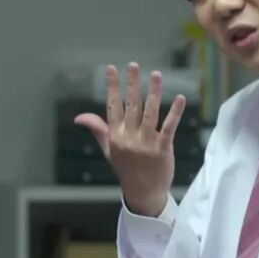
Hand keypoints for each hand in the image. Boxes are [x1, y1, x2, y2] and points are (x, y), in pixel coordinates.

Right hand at [73, 63, 186, 216]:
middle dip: (132, 84)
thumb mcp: (108, 149)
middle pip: (131, 106)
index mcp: (116, 136)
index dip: (112, 87)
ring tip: (156, 74)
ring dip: (153, 92)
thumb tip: (79, 117)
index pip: (112, 107)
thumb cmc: (126, 169)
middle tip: (133, 65)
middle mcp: (129, 138)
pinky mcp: (162, 149)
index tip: (111, 69)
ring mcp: (146, 144)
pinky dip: (174, 113)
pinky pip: (169, 127)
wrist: (143, 192)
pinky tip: (179, 98)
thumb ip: (98, 129)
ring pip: (150, 113)